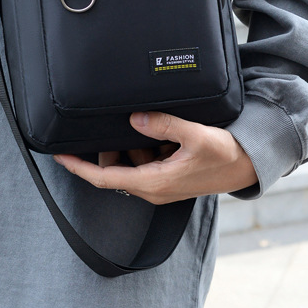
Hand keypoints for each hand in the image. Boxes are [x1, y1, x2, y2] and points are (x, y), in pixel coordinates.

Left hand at [53, 112, 257, 204]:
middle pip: (115, 168)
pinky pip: (146, 160)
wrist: (248, 167)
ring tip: (160, 130)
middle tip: (130, 124)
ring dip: (136, 145)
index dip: (79, 167)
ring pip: (131, 162)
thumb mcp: (195, 134)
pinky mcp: (168, 177)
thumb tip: (135, 119)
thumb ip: (163, 125)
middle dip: (114, 147)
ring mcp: (160, 184)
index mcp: (154, 182)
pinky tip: (168, 134)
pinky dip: (150, 146)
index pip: (105, 178)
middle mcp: (153, 188)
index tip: (59, 156)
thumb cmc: (225, 154)